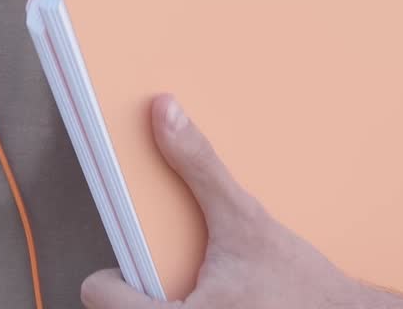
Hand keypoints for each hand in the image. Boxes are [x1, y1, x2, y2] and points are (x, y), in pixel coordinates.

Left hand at [81, 95, 402, 308]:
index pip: (101, 301)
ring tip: (187, 287)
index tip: (114, 264)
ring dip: (157, 304)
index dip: (105, 276)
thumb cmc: (301, 283)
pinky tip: (208, 298)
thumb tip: (164, 112)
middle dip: (135, 295)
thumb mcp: (245, 217)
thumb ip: (198, 165)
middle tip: (154, 275)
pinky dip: (182, 307)